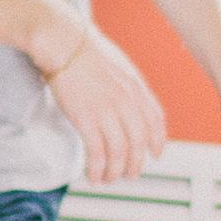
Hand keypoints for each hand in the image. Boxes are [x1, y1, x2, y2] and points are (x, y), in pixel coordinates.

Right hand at [40, 18, 168, 187]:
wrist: (63, 40)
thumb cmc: (84, 47)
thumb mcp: (118, 63)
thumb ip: (127, 83)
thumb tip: (128, 98)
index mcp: (136, 87)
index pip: (156, 121)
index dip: (157, 142)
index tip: (154, 154)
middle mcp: (127, 101)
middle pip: (139, 142)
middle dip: (136, 163)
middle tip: (130, 174)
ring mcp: (107, 110)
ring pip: (119, 152)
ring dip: (115, 171)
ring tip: (108, 179)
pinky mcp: (86, 118)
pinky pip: (97, 152)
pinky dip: (96, 168)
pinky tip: (92, 176)